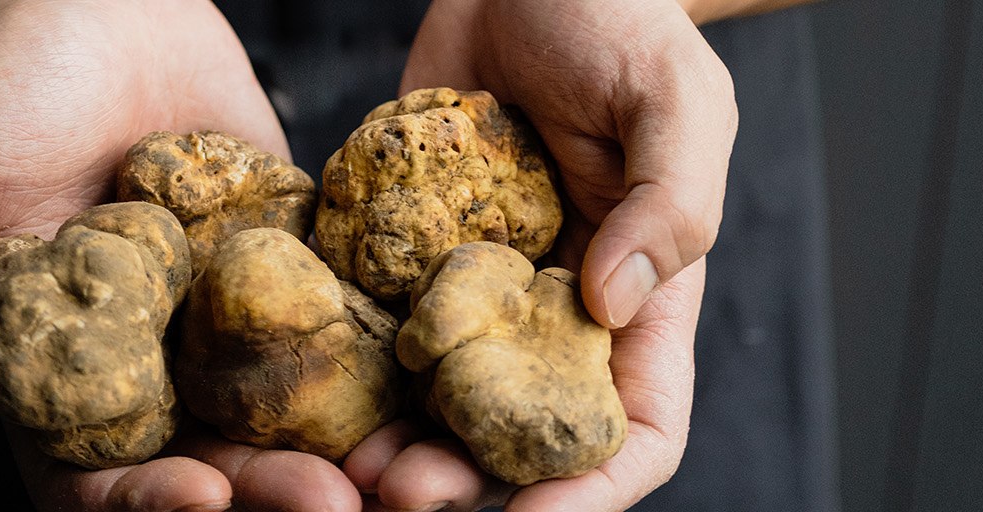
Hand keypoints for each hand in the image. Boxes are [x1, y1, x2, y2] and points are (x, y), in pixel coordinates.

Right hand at [0, 1, 361, 508]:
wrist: (96, 8)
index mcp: (56, 372)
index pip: (89, 472)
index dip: (140, 501)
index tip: (200, 497)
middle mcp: (147, 366)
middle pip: (207, 461)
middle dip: (266, 491)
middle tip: (331, 499)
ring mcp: (223, 322)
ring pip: (285, 412)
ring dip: (339, 448)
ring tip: (394, 465)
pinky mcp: (287, 270)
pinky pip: (339, 323)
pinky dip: (382, 361)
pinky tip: (426, 382)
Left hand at [344, 0, 735, 508]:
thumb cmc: (618, 24)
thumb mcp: (675, 99)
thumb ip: (670, 202)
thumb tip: (611, 303)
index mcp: (636, 297)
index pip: (636, 426)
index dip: (593, 485)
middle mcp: (552, 312)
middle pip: (520, 436)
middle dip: (471, 483)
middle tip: (400, 495)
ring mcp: (473, 290)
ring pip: (437, 403)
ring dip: (397, 447)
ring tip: (345, 467)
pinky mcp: (405, 255)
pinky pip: (376, 329)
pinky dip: (348, 373)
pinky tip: (307, 390)